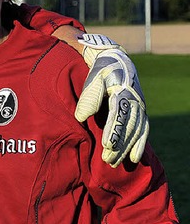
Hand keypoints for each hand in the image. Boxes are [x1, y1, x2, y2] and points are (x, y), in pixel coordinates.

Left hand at [74, 35, 148, 167]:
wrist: (116, 61)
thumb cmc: (100, 71)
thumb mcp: (93, 78)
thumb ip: (88, 97)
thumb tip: (80, 117)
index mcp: (122, 91)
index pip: (118, 114)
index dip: (114, 130)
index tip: (107, 144)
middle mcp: (135, 101)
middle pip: (128, 126)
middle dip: (118, 144)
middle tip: (107, 160)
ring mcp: (140, 107)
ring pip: (135, 131)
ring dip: (126, 148)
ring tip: (113, 162)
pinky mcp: (141, 112)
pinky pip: (143, 130)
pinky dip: (140, 144)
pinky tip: (134, 158)